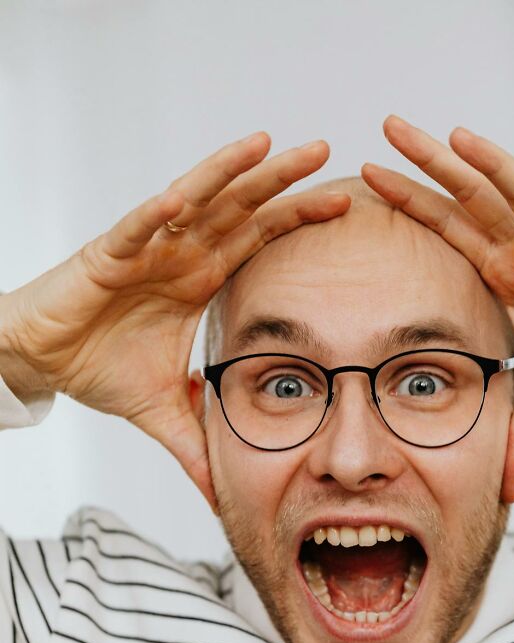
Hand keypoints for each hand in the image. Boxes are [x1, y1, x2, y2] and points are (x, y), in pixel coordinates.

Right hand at [1, 134, 349, 511]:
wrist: (42, 360)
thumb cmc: (98, 368)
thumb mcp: (164, 412)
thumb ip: (199, 447)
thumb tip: (222, 495)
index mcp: (200, 279)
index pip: (258, 240)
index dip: (296, 220)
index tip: (341, 206)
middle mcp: (181, 255)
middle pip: (239, 208)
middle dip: (281, 181)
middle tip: (325, 151)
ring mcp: (147, 250)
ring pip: (196, 202)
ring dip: (230, 173)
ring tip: (269, 146)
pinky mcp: (107, 255)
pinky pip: (136, 230)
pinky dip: (158, 215)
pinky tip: (185, 198)